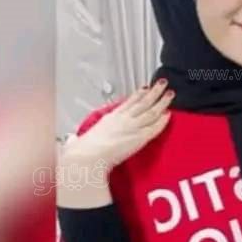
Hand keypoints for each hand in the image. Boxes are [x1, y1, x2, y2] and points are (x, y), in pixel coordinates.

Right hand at [60, 79, 174, 177]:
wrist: (88, 157)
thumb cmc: (82, 151)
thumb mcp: (79, 141)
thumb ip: (77, 139)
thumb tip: (71, 141)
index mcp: (110, 118)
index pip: (128, 102)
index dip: (139, 94)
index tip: (145, 88)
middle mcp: (123, 119)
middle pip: (143, 102)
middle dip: (154, 91)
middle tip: (163, 83)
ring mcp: (132, 127)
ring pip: (151, 111)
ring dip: (162, 101)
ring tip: (170, 94)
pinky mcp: (140, 138)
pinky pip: (155, 127)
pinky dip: (163, 121)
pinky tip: (169, 114)